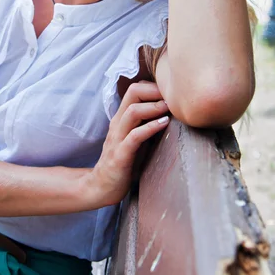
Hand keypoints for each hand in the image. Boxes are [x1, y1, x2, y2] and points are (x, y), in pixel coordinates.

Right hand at [87, 81, 169, 206]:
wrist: (101, 187)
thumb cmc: (124, 163)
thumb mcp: (137, 139)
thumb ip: (147, 125)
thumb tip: (172, 114)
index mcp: (122, 118)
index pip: (135, 90)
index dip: (153, 86)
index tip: (171, 90)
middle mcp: (118, 124)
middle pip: (132, 93)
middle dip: (154, 90)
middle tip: (172, 95)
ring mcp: (118, 138)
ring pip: (132, 112)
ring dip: (154, 107)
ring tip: (169, 107)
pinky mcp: (121, 155)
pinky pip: (135, 136)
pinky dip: (151, 127)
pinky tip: (164, 124)